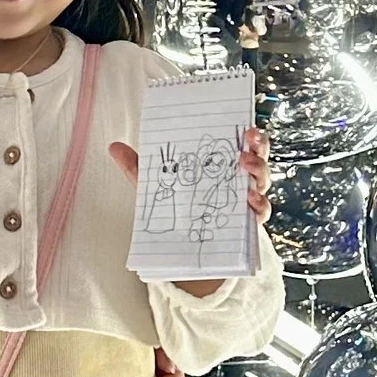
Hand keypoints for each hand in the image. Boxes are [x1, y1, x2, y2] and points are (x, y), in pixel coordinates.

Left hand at [107, 130, 270, 225]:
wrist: (186, 251)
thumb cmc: (179, 210)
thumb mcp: (158, 187)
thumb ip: (138, 168)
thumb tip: (114, 147)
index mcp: (221, 165)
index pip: (240, 143)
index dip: (248, 133)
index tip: (244, 125)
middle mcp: (239, 181)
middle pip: (257, 157)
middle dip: (258, 145)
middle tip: (249, 137)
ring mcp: (246, 202)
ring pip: (262, 181)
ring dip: (258, 170)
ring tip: (244, 165)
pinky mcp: (248, 225)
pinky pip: (261, 212)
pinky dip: (259, 204)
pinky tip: (249, 200)